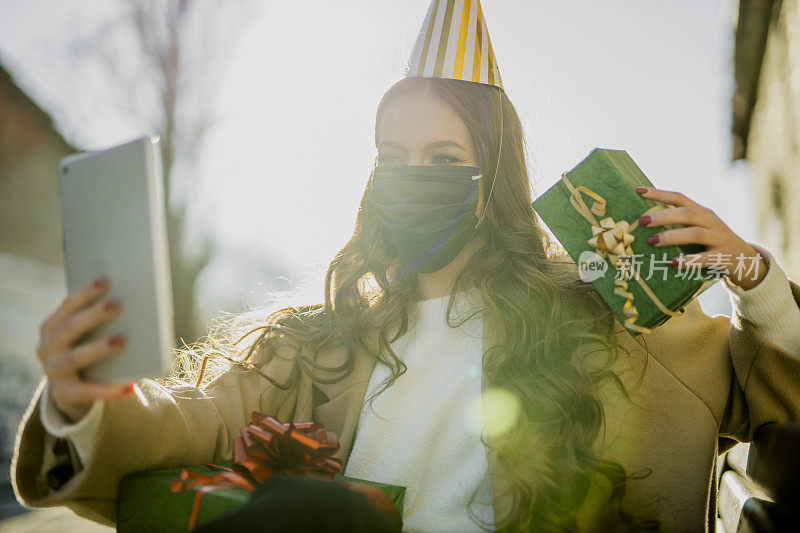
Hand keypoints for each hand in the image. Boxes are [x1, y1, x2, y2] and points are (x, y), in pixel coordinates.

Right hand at [36, 276, 134, 423]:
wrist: (73, 391)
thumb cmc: (88, 351)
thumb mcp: (89, 335)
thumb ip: (101, 320)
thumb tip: (136, 301)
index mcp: (52, 328)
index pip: (67, 306)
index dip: (84, 293)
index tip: (105, 280)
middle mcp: (47, 347)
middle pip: (69, 328)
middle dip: (92, 315)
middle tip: (117, 304)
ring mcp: (52, 371)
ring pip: (73, 358)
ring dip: (98, 348)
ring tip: (122, 340)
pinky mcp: (63, 394)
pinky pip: (86, 392)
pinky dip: (108, 390)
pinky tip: (130, 387)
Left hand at [635, 187, 768, 290]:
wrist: (747, 261)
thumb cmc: (712, 245)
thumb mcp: (699, 229)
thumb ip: (679, 225)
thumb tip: (645, 223)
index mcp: (702, 213)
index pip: (680, 198)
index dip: (660, 193)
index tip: (639, 190)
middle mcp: (711, 222)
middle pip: (687, 214)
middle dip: (663, 216)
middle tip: (642, 221)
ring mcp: (719, 238)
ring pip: (695, 233)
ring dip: (672, 236)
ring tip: (652, 241)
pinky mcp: (724, 257)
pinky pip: (704, 258)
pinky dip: (687, 260)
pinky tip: (672, 263)